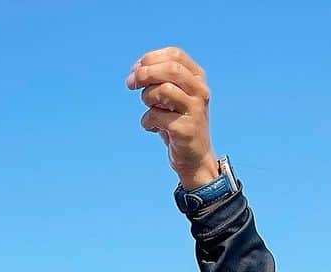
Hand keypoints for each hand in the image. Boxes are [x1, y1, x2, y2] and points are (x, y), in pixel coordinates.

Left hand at [126, 47, 217, 188]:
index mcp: (197, 78)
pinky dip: (147, 122)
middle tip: (130, 83)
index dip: (151, 58)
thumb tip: (135, 73)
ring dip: (147, 98)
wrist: (194, 158)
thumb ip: (158, 81)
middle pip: (170, 69)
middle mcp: (200, 91)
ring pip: (164, 90)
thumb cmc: (178, 123)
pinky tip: (152, 128)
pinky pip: (157, 117)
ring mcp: (195, 110)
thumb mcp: (171, 97)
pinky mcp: (186, 130)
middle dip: (145, 73)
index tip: (135, 70)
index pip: (175, 55)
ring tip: (149, 108)